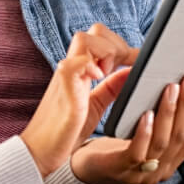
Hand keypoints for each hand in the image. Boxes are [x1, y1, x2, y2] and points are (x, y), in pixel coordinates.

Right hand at [21, 23, 138, 177]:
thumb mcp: (96, 105)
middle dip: (116, 45)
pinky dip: (88, 65)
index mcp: (81, 70)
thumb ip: (111, 87)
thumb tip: (132, 71)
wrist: (42, 151)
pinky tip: (99, 76)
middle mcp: (73, 68)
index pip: (101, 39)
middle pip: (94, 32)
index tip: (141, 61)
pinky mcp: (63, 90)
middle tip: (127, 67)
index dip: (122, 45)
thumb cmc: (66, 130)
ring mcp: (66, 76)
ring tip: (108, 74)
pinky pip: (72, 64)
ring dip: (104, 52)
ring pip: (83, 39)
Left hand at [71, 73, 183, 183]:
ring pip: (162, 141)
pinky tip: (147, 113)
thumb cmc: (114, 151)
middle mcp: (161, 170)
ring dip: (169, 113)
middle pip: (181, 137)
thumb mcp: (145, 142)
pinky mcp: (121, 168)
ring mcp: (142, 172)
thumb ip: (168, 135)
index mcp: (169, 163)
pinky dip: (145, 131)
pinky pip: (137, 151)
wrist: (81, 171)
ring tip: (171, 89)